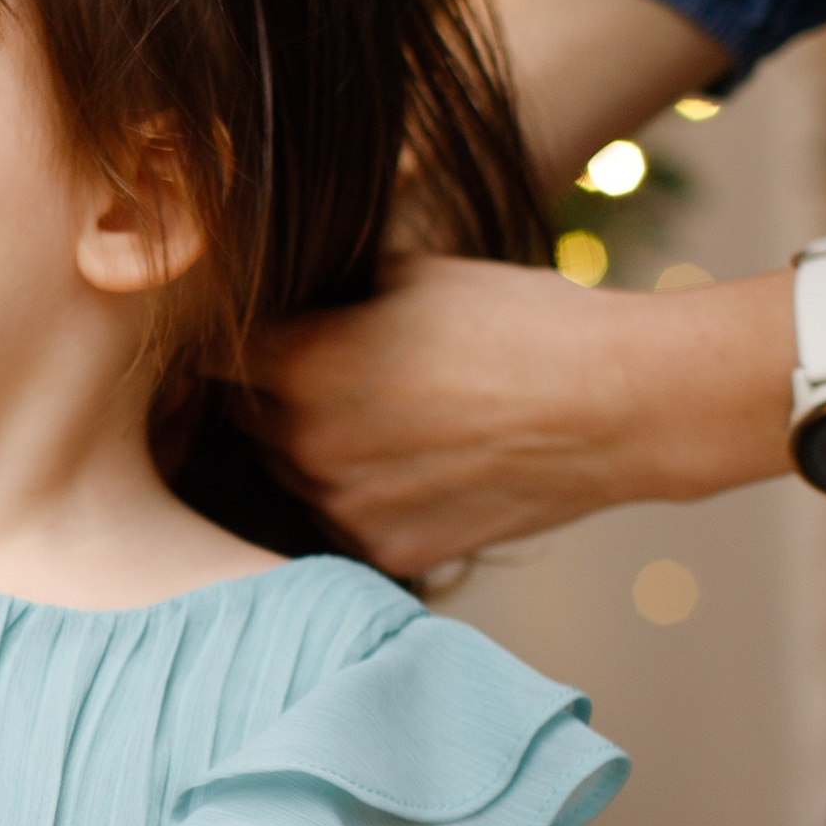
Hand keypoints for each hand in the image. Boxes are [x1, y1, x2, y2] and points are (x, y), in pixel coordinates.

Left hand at [246, 253, 788, 574]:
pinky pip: (337, 520)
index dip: (221, 343)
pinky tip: (408, 466)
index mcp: (296, 364)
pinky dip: (356, 496)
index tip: (233, 338)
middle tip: (313, 375)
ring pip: (286, 473)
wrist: (618, 404)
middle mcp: (303, 442)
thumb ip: (329, 290)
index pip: (208, 358)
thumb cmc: (519, 321)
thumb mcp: (410, 275)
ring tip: (380, 417)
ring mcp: (340, 504)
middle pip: (241, 419)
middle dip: (262, 397)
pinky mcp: (383, 550)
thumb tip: (286, 288)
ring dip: (307, 449)